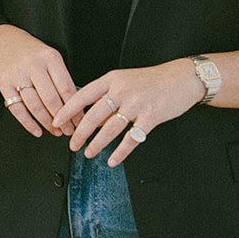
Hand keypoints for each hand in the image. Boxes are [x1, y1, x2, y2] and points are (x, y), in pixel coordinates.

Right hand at [0, 25, 77, 137]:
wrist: (5, 43)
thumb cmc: (34, 55)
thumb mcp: (51, 58)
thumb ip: (62, 78)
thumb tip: (76, 108)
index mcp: (50, 58)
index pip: (66, 88)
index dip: (74, 108)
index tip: (80, 122)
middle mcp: (33, 65)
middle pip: (50, 99)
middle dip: (62, 119)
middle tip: (69, 131)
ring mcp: (17, 75)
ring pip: (34, 105)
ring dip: (47, 123)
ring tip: (56, 132)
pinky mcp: (4, 84)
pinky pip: (17, 108)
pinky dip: (28, 123)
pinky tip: (37, 131)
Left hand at [55, 59, 202, 165]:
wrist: (182, 78)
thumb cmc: (152, 80)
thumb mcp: (124, 80)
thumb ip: (107, 95)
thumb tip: (89, 115)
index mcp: (112, 79)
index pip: (83, 95)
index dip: (68, 110)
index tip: (57, 121)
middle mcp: (122, 90)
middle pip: (94, 115)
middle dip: (80, 133)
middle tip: (72, 144)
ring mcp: (137, 103)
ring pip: (110, 128)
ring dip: (97, 143)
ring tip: (88, 153)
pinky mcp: (151, 117)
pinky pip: (132, 138)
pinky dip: (120, 151)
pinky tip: (112, 159)